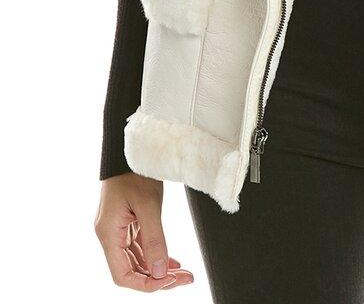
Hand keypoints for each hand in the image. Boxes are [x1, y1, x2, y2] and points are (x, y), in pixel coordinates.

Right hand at [95, 173, 193, 291]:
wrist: (131, 149)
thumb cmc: (134, 171)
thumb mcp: (148, 204)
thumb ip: (154, 239)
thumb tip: (160, 271)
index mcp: (108, 234)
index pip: (122, 275)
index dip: (145, 284)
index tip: (168, 282)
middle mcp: (111, 235)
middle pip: (132, 270)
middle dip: (158, 278)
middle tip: (185, 279)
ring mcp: (120, 229)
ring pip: (139, 260)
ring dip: (160, 269)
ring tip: (184, 274)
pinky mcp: (129, 222)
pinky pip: (142, 247)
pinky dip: (157, 256)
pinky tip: (172, 262)